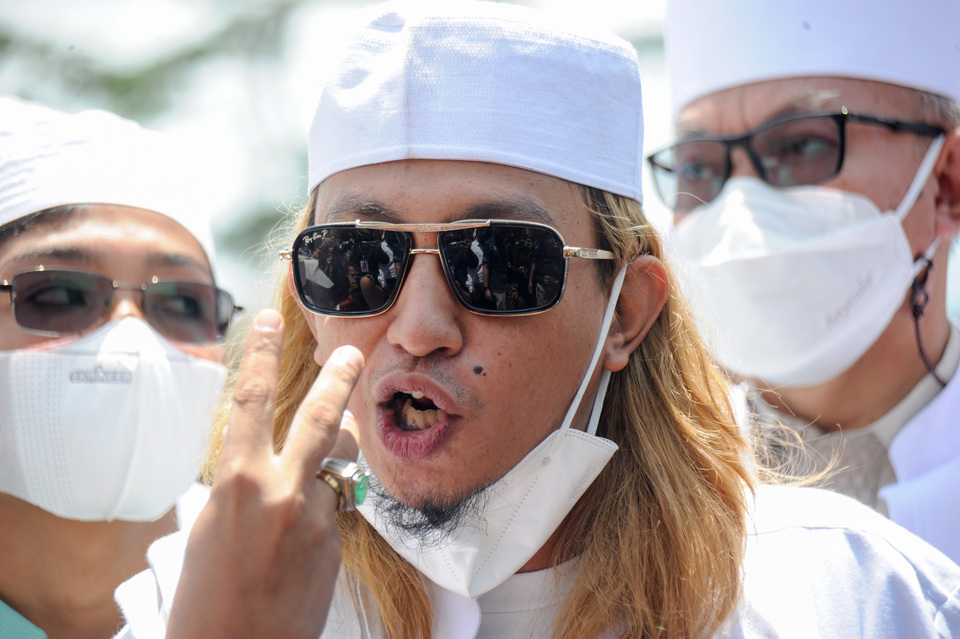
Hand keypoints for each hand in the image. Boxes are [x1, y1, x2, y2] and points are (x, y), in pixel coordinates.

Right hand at [166, 309, 362, 638]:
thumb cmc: (206, 597)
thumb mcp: (209, 529)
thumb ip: (242, 486)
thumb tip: (263, 461)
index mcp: (238, 483)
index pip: (252, 401)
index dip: (261, 354)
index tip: (269, 320)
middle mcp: (282, 492)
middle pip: (320, 418)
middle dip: (339, 379)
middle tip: (352, 352)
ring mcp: (316, 518)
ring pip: (338, 464)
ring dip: (338, 452)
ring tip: (337, 443)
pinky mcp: (337, 543)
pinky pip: (337, 506)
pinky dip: (326, 505)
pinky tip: (305, 532)